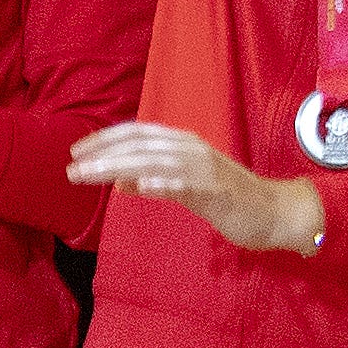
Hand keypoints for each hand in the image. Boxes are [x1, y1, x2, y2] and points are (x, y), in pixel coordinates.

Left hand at [67, 123, 326, 252]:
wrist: (275, 212)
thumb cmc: (230, 200)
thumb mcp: (187, 188)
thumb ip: (157, 181)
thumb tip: (122, 182)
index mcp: (183, 144)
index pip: (137, 134)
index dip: (105, 140)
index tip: (77, 152)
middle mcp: (191, 149)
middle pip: (140, 145)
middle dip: (103, 155)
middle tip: (71, 168)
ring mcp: (205, 168)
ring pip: (154, 162)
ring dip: (119, 167)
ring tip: (91, 174)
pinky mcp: (217, 190)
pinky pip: (185, 184)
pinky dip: (163, 182)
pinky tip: (140, 185)